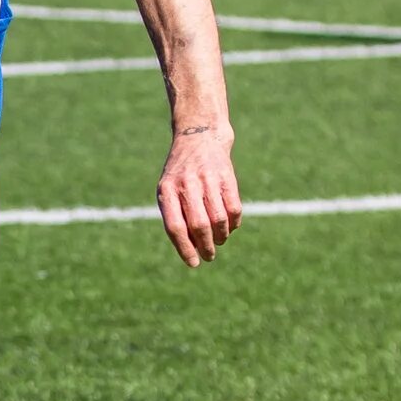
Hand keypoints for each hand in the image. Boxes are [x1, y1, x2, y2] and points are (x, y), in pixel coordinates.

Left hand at [155, 125, 241, 267]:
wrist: (199, 137)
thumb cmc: (181, 174)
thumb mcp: (168, 191)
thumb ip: (175, 217)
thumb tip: (190, 249)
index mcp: (166, 190)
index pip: (175, 226)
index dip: (184, 248)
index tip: (194, 263)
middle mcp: (186, 184)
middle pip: (198, 225)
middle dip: (205, 246)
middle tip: (209, 256)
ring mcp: (208, 179)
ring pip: (218, 219)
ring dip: (220, 236)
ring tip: (218, 241)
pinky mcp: (227, 177)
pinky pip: (234, 208)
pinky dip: (233, 223)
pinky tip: (230, 227)